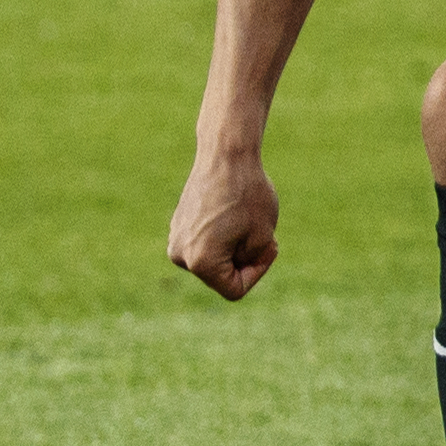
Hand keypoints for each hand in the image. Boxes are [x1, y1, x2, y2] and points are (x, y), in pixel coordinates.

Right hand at [170, 146, 280, 299]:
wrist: (226, 155)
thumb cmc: (249, 194)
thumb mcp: (263, 237)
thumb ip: (250, 261)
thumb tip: (234, 264)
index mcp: (200, 262)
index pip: (234, 290)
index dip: (257, 271)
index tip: (269, 246)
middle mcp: (180, 255)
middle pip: (222, 276)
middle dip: (246, 259)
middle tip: (264, 233)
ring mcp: (175, 239)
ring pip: (215, 260)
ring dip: (235, 247)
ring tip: (247, 221)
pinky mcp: (178, 226)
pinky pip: (207, 244)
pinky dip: (223, 236)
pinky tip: (233, 212)